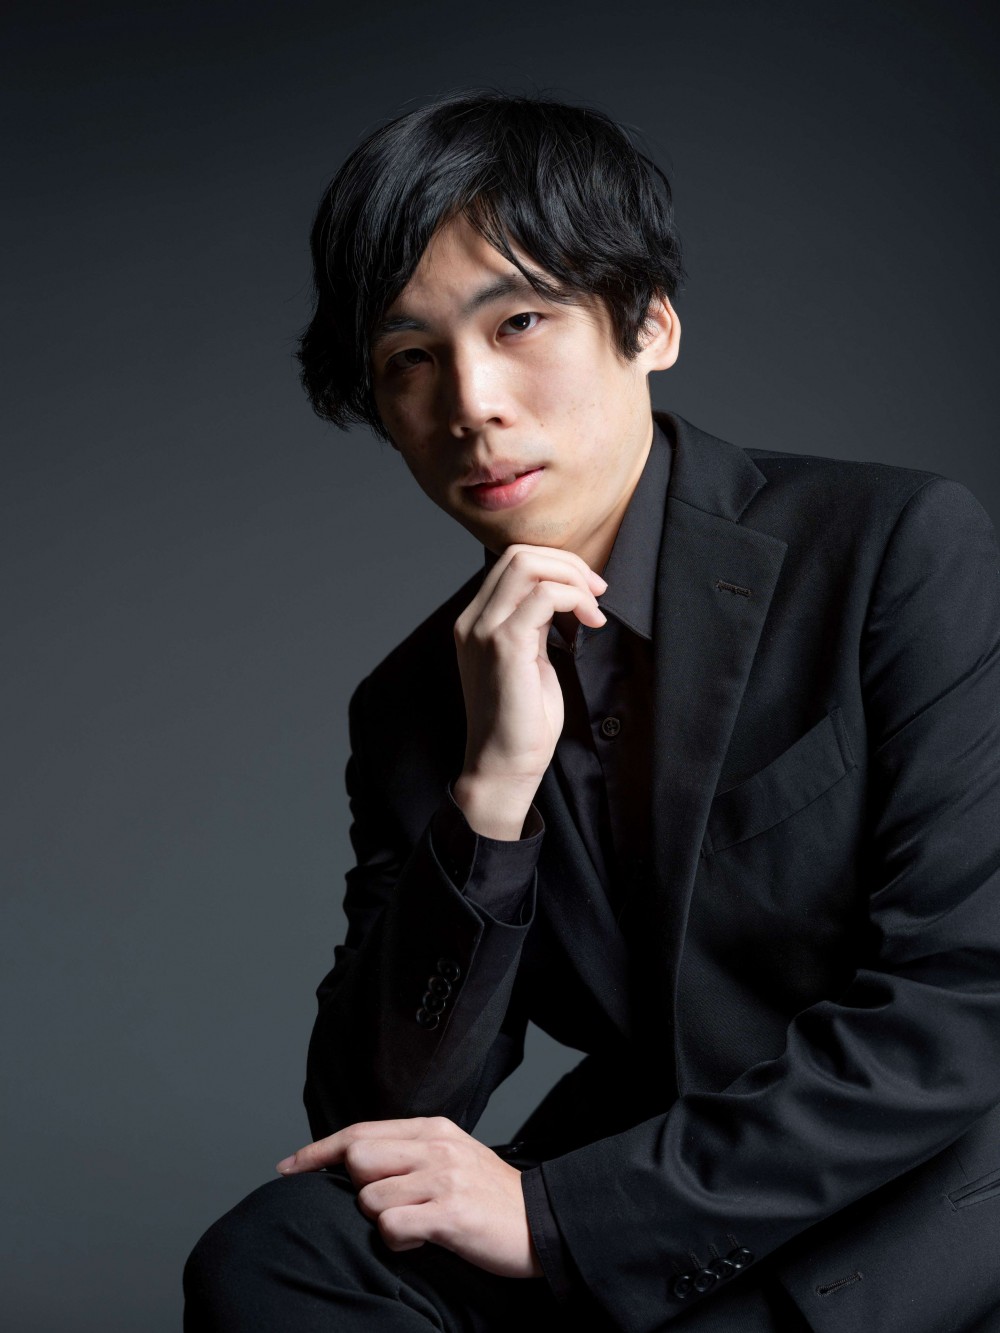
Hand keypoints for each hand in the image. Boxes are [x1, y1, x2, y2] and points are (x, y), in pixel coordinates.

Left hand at [275, 1115, 542, 1278]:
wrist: (541, 1222)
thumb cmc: (489, 1196)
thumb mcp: (451, 1157)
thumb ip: (409, 1152)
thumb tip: (356, 1162)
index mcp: (432, 1129)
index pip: (360, 1131)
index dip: (318, 1150)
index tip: (287, 1166)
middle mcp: (435, 1146)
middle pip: (357, 1157)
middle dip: (358, 1188)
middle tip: (388, 1205)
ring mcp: (442, 1177)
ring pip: (370, 1198)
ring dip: (382, 1221)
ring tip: (414, 1227)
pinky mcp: (449, 1212)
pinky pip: (391, 1227)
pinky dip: (397, 1241)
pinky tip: (420, 1241)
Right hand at [453, 544, 606, 836]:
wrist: (502, 767)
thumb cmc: (521, 723)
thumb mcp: (529, 661)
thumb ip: (535, 625)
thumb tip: (560, 597)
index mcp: (475, 622)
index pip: (511, 562)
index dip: (556, 565)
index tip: (588, 590)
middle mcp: (472, 620)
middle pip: (518, 554)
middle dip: (567, 564)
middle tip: (598, 592)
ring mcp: (483, 630)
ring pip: (527, 565)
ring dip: (572, 578)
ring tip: (594, 607)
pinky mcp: (504, 645)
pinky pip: (543, 596)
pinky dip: (574, 598)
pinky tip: (591, 622)